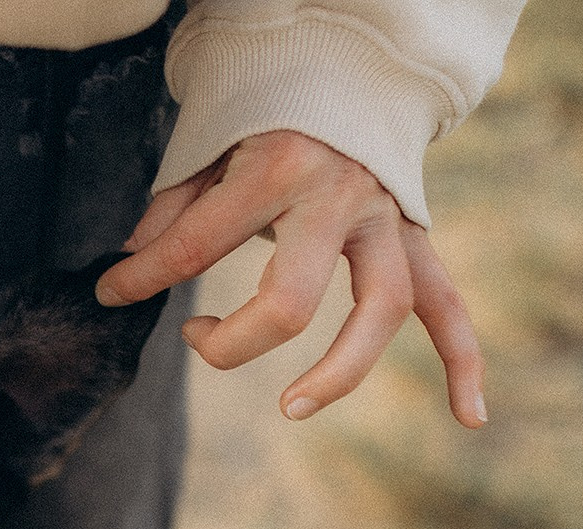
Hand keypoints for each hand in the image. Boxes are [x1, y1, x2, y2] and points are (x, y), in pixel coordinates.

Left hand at [96, 130, 485, 427]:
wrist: (347, 58)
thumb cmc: (267, 104)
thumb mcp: (208, 140)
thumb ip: (175, 206)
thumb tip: (137, 262)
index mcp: (276, 168)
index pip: (195, 246)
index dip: (142, 278)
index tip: (113, 293)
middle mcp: (338, 198)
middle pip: (290, 303)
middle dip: (234, 343)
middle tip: (197, 342)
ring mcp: (385, 218)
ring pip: (382, 311)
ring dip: (340, 372)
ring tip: (290, 408)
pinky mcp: (414, 233)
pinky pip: (447, 303)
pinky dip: (463, 360)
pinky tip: (469, 416)